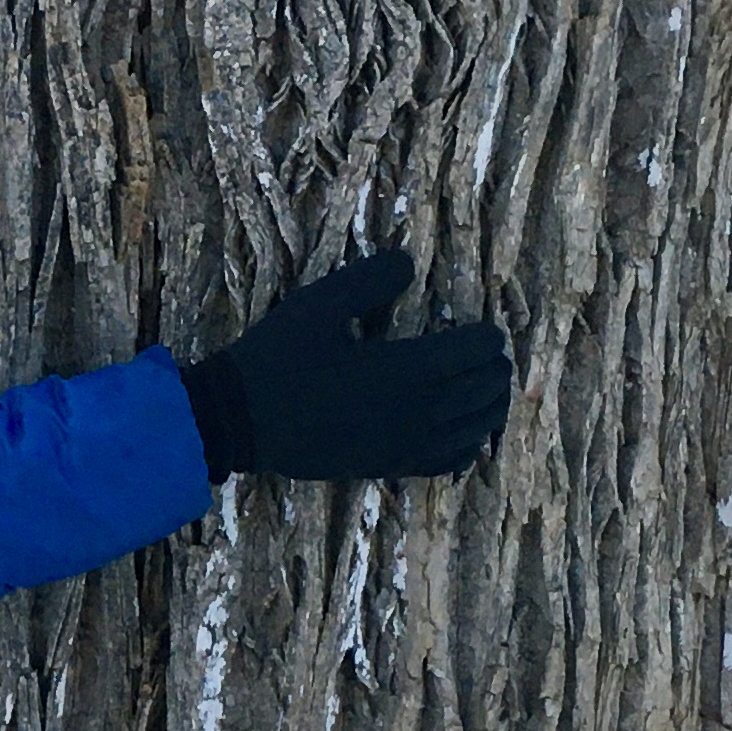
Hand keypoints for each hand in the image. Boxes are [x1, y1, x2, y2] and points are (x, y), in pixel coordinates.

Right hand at [180, 250, 510, 481]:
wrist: (237, 421)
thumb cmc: (277, 359)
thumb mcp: (317, 303)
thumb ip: (371, 279)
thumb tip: (409, 264)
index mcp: (407, 368)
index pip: (475, 351)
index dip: (487, 336)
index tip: (486, 328)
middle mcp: (418, 412)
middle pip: (484, 391)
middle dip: (495, 370)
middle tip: (492, 355)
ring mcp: (405, 445)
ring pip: (475, 429)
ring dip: (490, 407)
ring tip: (489, 391)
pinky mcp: (388, 466)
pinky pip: (447, 462)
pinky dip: (467, 446)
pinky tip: (464, 435)